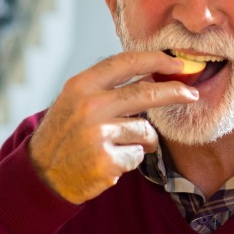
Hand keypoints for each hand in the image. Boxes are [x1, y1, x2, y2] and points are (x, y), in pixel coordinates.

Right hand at [28, 51, 198, 203]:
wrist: (41, 174)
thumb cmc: (66, 133)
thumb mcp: (76, 100)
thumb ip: (108, 87)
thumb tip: (153, 75)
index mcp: (82, 85)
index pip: (126, 63)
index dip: (157, 59)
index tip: (178, 62)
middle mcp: (90, 107)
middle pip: (146, 93)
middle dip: (174, 93)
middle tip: (192, 95)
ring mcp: (98, 135)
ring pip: (145, 130)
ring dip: (142, 140)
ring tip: (118, 145)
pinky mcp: (107, 161)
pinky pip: (138, 155)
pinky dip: (130, 159)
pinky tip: (109, 161)